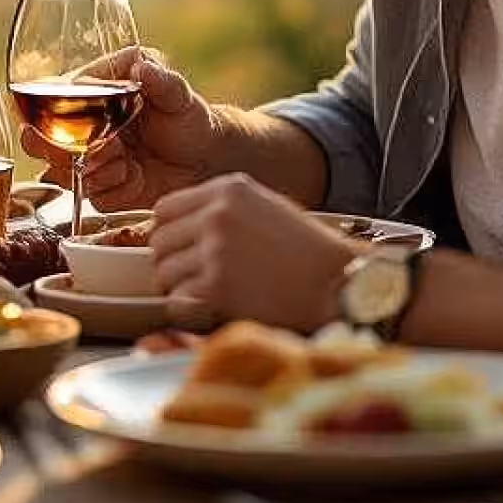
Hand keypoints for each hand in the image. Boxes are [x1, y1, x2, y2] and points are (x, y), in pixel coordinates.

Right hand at [18, 47, 223, 210]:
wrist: (208, 159)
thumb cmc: (189, 117)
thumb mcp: (178, 94)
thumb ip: (161, 80)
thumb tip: (142, 67)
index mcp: (92, 93)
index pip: (51, 99)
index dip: (43, 113)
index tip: (52, 124)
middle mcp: (83, 127)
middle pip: (41, 140)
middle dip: (53, 149)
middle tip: (77, 151)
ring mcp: (90, 160)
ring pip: (62, 172)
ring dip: (92, 169)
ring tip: (124, 161)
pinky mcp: (103, 190)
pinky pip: (93, 196)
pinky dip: (114, 190)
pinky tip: (136, 178)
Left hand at [150, 174, 357, 330]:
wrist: (343, 285)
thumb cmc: (308, 253)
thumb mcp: (265, 207)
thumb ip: (220, 210)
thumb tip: (173, 229)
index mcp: (228, 189)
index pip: (164, 210)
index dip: (171, 235)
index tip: (185, 252)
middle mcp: (217, 214)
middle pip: (159, 243)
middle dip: (174, 265)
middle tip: (201, 280)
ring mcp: (215, 251)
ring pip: (165, 275)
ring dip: (182, 291)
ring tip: (217, 296)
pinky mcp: (216, 288)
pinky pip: (177, 304)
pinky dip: (192, 313)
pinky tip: (221, 310)